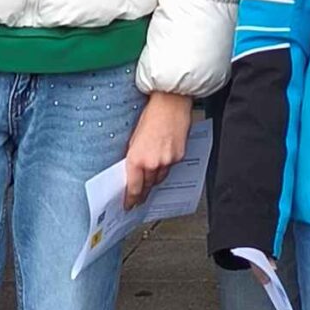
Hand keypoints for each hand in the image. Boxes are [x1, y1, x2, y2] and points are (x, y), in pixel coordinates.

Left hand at [123, 91, 191, 209]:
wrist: (171, 104)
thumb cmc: (151, 116)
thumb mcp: (134, 139)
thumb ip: (133, 157)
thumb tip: (134, 171)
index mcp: (136, 159)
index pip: (134, 187)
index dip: (131, 199)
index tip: (129, 205)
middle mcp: (153, 163)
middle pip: (148, 186)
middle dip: (143, 192)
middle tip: (139, 199)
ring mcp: (168, 160)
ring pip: (160, 178)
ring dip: (154, 180)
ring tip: (150, 180)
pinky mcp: (180, 156)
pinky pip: (171, 168)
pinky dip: (165, 168)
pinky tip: (163, 163)